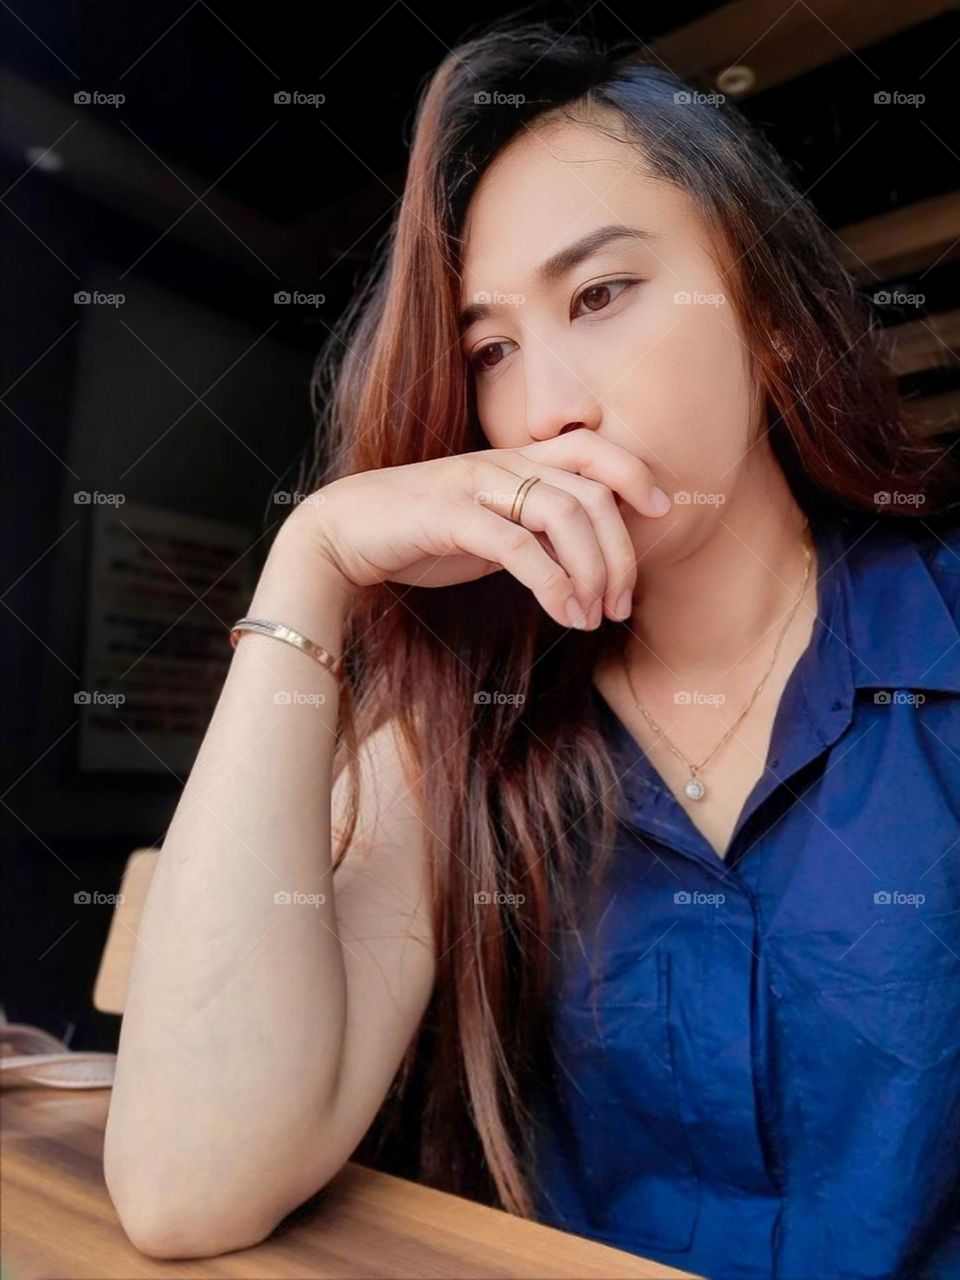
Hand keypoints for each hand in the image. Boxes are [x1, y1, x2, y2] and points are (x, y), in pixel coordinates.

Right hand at [287, 428, 670, 629]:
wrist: (342, 533)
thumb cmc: (418, 534)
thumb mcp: (488, 532)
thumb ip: (532, 535)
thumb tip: (582, 564)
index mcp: (513, 461)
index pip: (590, 449)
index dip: (634, 471)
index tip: (662, 510)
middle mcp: (500, 463)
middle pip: (590, 491)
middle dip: (620, 551)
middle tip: (623, 602)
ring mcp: (475, 485)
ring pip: (563, 513)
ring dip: (592, 571)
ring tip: (595, 616)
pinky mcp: (450, 515)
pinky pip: (517, 545)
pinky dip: (552, 584)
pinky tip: (565, 615)